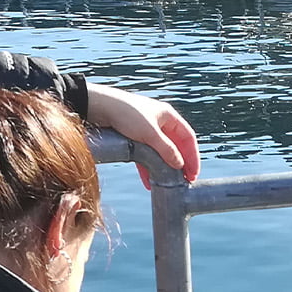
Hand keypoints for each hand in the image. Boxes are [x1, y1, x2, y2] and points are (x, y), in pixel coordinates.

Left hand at [84, 83, 200, 187]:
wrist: (98, 107)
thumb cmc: (126, 114)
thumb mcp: (150, 134)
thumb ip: (167, 150)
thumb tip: (180, 164)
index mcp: (168, 116)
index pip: (188, 138)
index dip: (193, 156)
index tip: (193, 173)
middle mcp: (160, 123)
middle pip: (176, 147)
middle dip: (180, 164)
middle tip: (184, 181)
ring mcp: (146, 131)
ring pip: (161, 153)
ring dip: (165, 169)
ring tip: (168, 184)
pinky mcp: (134, 139)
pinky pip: (146, 157)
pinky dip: (148, 169)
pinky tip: (149, 182)